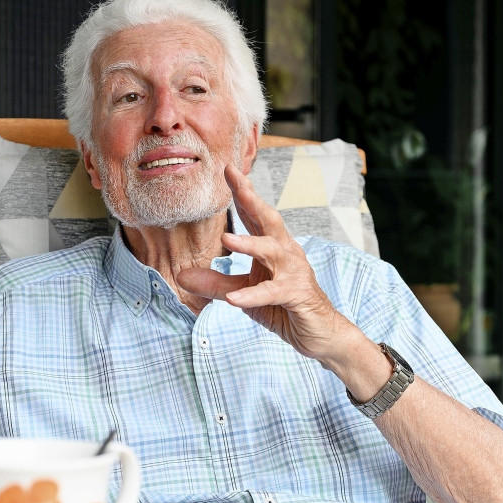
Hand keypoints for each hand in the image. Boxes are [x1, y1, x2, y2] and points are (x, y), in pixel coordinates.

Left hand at [176, 164, 354, 363]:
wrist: (320, 333)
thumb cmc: (284, 308)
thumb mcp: (244, 294)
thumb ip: (215, 284)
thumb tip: (181, 276)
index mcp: (273, 247)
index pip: (255, 215)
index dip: (243, 192)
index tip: (228, 169)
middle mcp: (286, 253)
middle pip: (269, 221)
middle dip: (253, 200)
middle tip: (236, 181)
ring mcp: (293, 272)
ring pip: (272, 252)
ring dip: (250, 244)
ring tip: (226, 239)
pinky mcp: (296, 295)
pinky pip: (273, 292)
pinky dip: (253, 295)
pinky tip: (234, 299)